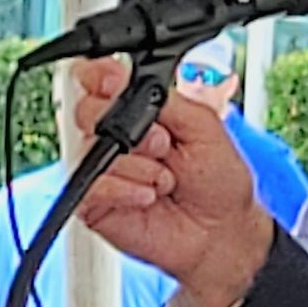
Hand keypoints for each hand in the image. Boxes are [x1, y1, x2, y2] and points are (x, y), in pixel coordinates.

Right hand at [71, 57, 274, 306]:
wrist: (221, 231)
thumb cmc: (216, 181)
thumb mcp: (204, 126)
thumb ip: (166, 99)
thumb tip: (127, 83)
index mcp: (136, 110)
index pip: (98, 78)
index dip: (98, 75)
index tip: (113, 81)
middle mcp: (113, 136)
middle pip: (86, 109)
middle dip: (131, 128)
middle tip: (164, 146)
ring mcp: (100, 168)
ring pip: (93, 150)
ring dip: (139, 165)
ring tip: (166, 180)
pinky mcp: (93, 202)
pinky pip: (92, 186)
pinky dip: (125, 189)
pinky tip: (149, 197)